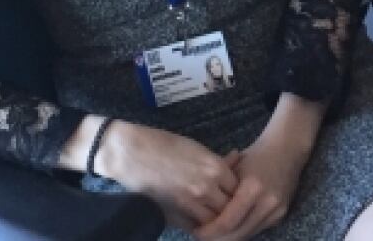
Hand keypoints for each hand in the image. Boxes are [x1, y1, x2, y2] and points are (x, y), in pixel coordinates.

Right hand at [97, 121, 240, 229]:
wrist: (133, 152)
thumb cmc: (163, 144)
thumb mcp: (194, 147)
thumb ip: (216, 160)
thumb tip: (235, 161)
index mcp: (214, 165)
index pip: (239, 188)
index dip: (236, 192)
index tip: (232, 193)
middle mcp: (208, 185)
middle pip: (232, 207)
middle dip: (229, 208)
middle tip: (225, 208)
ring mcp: (193, 201)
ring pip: (217, 221)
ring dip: (215, 220)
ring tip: (212, 217)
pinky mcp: (177, 213)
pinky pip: (197, 227)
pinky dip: (199, 227)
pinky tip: (198, 222)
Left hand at [194, 133, 304, 239]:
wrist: (286, 149)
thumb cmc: (256, 154)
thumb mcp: (234, 168)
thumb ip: (222, 190)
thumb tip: (202, 211)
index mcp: (252, 188)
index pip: (228, 221)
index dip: (211, 230)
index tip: (197, 231)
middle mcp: (266, 203)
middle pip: (238, 233)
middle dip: (219, 238)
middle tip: (202, 235)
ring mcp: (276, 211)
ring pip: (248, 234)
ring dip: (231, 237)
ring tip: (214, 233)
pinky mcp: (281, 215)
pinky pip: (258, 229)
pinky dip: (243, 230)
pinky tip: (231, 228)